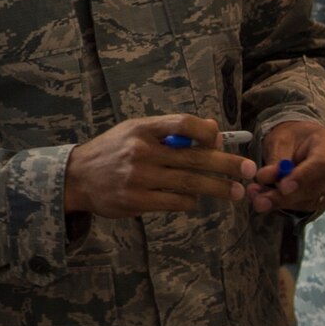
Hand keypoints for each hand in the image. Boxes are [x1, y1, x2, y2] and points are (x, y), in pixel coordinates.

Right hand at [64, 114, 256, 219]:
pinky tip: (195, 200)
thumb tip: (213, 131)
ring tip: (236, 192)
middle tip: (248, 170)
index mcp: (142, 129)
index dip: (207, 131)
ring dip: (217, 188)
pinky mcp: (137, 200)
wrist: (77, 178)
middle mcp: (141, 151)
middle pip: (194, 157)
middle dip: (226, 164)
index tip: (221, 140)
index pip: (183, 123)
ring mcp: (139, 177)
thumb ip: (170, 131)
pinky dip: (190, 202)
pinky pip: (175, 202)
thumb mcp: (135, 131)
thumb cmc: (112, 151)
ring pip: (190, 183)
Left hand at [249, 121, 324, 213]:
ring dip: (282, 202)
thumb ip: (275, 160)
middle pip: (316, 187)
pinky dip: (286, 204)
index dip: (302, 178)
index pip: (322, 164)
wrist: (302, 143)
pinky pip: (308, 205)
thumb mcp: (280, 140)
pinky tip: (268, 199)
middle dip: (285, 196)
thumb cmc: (292, 137)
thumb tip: (264, 178)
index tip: (282, 187)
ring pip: (310, 200)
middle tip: (259, 200)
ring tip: (257, 198)